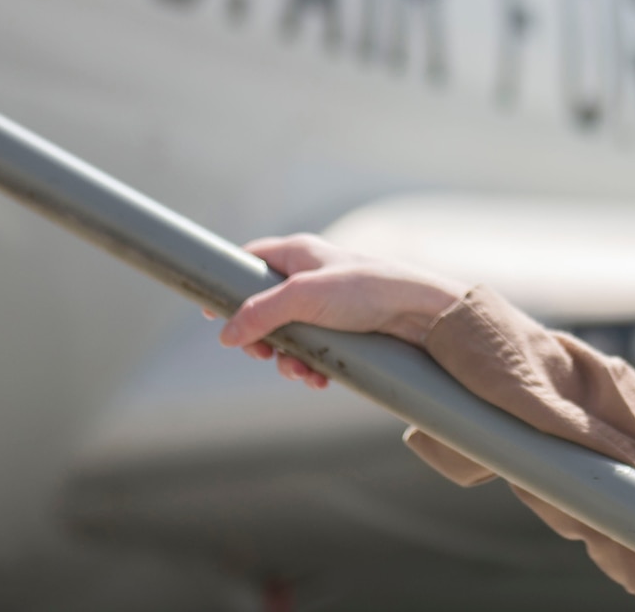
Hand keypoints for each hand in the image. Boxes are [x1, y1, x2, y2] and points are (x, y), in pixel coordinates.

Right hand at [214, 233, 465, 388]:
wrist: (423, 313)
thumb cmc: (368, 290)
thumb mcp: (305, 297)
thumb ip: (261, 312)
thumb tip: (224, 335)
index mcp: (299, 254)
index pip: (250, 261)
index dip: (229, 287)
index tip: (211, 313)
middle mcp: (312, 276)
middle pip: (264, 308)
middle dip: (261, 338)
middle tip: (265, 355)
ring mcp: (329, 304)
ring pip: (289, 335)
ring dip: (288, 359)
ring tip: (300, 372)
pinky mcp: (346, 330)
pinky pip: (315, 351)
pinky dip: (311, 367)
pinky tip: (318, 379)